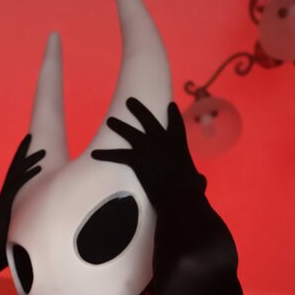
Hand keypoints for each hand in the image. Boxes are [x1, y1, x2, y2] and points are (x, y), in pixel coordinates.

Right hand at [0, 133, 45, 262]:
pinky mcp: (6, 204)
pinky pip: (18, 184)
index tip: (29, 149)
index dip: (21, 161)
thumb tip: (40, 226)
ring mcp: (4, 198)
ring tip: (42, 149)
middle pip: (14, 168)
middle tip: (31, 136)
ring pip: (17, 173)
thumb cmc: (6, 246)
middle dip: (23, 152)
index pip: (15, 175)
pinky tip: (39, 167)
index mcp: (7, 199)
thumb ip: (26, 223)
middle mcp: (5, 195)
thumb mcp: (20, 230)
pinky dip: (28, 174)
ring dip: (30, 160)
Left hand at [90, 98, 205, 210]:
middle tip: (130, 101)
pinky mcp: (136, 158)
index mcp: (178, 142)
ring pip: (129, 132)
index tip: (170, 105)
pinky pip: (117, 155)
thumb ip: (196, 178)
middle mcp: (161, 139)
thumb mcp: (196, 180)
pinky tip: (94, 153)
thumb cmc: (190, 188)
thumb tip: (200, 182)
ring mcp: (147, 146)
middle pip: (148, 119)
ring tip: (110, 120)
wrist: (178, 193)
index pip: (175, 123)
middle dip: (138, 109)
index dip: (172, 114)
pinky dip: (104, 154)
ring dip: (119, 125)